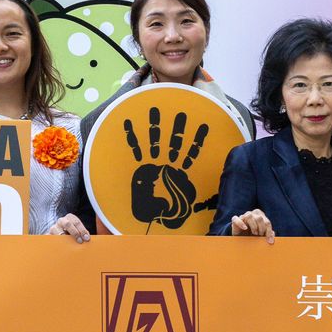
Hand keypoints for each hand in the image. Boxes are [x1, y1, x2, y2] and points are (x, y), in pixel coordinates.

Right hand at [47, 214, 90, 242]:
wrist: (58, 237)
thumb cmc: (72, 234)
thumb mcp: (78, 231)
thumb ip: (82, 233)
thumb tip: (87, 239)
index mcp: (70, 217)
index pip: (76, 221)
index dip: (82, 230)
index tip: (87, 238)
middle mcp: (61, 221)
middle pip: (67, 224)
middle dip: (75, 233)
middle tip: (80, 241)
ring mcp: (53, 228)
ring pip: (59, 232)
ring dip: (66, 239)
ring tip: (71, 246)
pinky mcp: (48, 236)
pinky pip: (52, 239)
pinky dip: (57, 243)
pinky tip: (62, 248)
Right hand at [124, 107, 210, 228]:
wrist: (145, 222)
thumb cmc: (164, 216)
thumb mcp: (180, 211)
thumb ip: (185, 201)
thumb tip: (179, 194)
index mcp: (180, 171)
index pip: (191, 152)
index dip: (197, 140)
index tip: (204, 124)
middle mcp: (167, 164)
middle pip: (174, 141)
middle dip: (177, 127)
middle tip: (181, 111)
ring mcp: (152, 163)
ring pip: (155, 141)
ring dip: (154, 126)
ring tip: (153, 110)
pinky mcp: (139, 167)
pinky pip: (135, 150)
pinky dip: (131, 137)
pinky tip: (128, 122)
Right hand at [229, 209, 276, 243]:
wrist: (241, 239)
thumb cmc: (254, 236)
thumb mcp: (262, 236)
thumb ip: (268, 234)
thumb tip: (273, 235)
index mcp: (261, 216)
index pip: (267, 222)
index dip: (269, 232)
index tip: (270, 241)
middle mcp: (252, 214)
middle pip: (259, 218)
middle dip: (261, 229)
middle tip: (260, 236)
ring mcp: (243, 216)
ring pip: (249, 216)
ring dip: (253, 226)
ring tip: (254, 233)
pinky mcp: (235, 220)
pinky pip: (236, 219)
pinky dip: (241, 223)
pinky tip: (245, 228)